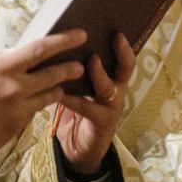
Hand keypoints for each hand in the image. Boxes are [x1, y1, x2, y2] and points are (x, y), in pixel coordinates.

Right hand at [0, 29, 86, 158]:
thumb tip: (14, 54)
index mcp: (2, 68)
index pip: (40, 49)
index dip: (63, 40)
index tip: (80, 35)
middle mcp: (15, 89)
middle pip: (53, 75)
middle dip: (70, 68)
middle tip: (79, 65)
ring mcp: (18, 111)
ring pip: (48, 97)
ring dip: (57, 89)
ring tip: (61, 84)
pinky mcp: (16, 128)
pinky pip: (33, 113)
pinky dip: (37, 105)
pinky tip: (37, 102)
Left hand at [55, 33, 135, 174]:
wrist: (78, 150)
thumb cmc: (77, 112)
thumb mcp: (78, 88)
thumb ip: (73, 71)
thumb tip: (56, 45)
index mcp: (113, 80)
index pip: (123, 60)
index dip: (124, 46)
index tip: (118, 30)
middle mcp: (116, 92)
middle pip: (125, 69)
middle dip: (122, 53)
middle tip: (115, 38)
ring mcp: (111, 108)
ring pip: (107, 87)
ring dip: (98, 73)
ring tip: (89, 61)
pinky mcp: (102, 123)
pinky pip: (88, 108)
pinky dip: (73, 99)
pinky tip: (59, 92)